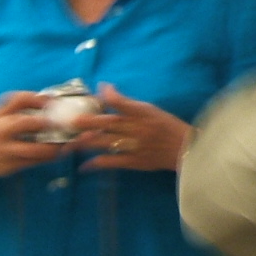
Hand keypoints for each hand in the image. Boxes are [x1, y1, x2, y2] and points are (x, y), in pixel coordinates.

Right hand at [0, 92, 65, 179]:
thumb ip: (15, 107)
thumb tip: (46, 99)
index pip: (17, 100)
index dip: (37, 98)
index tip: (53, 101)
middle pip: (25, 123)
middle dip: (48, 124)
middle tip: (65, 124)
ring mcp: (2, 151)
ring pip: (33, 149)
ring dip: (52, 147)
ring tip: (63, 144)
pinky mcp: (7, 167)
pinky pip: (31, 163)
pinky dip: (44, 159)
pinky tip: (53, 154)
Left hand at [75, 84, 189, 171]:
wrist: (187, 150)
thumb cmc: (168, 127)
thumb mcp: (152, 111)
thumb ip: (128, 104)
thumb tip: (106, 90)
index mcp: (143, 113)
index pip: (122, 102)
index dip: (108, 95)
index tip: (97, 90)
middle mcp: (138, 128)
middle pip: (108, 123)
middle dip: (87, 121)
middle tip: (69, 120)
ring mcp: (135, 146)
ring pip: (105, 142)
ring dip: (85, 142)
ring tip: (68, 143)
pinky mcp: (134, 162)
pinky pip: (112, 162)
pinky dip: (96, 164)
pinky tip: (83, 166)